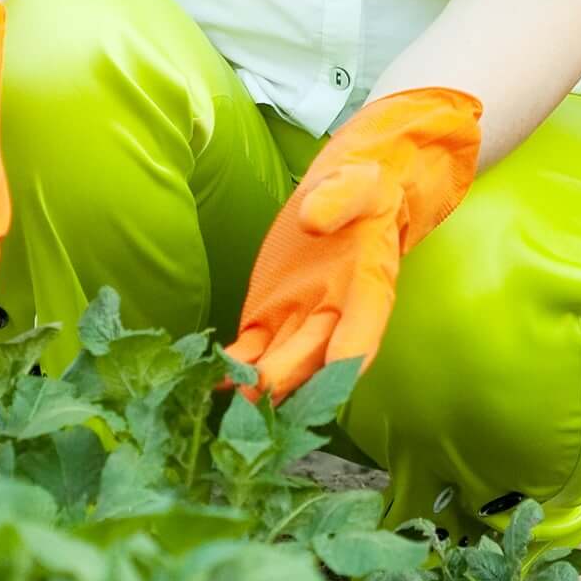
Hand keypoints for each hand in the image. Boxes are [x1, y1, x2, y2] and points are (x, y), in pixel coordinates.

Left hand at [224, 86, 482, 399]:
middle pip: (315, 354)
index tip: (340, 369)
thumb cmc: (360, 191)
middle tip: (262, 388)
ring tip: (232, 394)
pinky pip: (252, 349)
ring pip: (281, 360)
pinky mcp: (268, 319)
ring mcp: (300, 323)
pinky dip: (234, 364)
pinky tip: (211, 377)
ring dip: (259, 381)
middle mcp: (336, 316)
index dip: (353, 349)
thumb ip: (337, 202)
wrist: (345, 197)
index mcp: (369, 287)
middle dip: (291, 374)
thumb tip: (313, 220)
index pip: (366, 326)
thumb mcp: (356, 186)